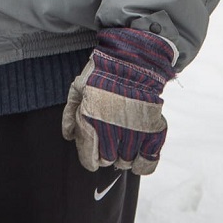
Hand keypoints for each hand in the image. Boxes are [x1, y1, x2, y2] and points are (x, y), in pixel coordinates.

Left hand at [61, 28, 174, 174]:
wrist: (136, 58)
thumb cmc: (104, 71)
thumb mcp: (79, 86)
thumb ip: (70, 112)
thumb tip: (69, 136)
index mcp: (91, 118)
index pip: (89, 156)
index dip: (89, 158)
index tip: (92, 154)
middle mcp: (112, 129)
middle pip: (107, 160)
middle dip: (106, 154)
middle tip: (108, 142)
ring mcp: (134, 131)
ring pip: (126, 162)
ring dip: (123, 156)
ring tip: (122, 144)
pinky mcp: (153, 131)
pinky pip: (148, 162)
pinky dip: (142, 164)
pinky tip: (137, 158)